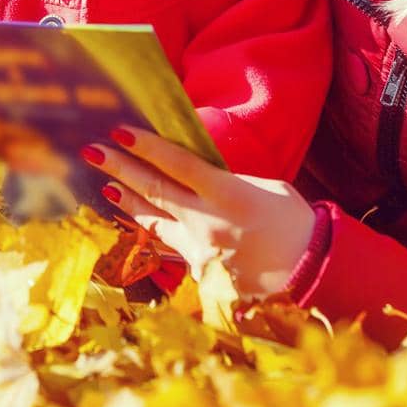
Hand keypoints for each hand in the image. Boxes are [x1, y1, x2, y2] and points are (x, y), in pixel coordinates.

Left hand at [84, 127, 318, 296]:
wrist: (312, 276)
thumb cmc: (295, 225)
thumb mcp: (267, 189)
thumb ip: (229, 182)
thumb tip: (201, 177)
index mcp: (229, 194)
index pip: (178, 165)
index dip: (147, 147)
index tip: (120, 131)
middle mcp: (208, 223)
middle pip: (155, 191)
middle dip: (121, 168)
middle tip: (93, 151)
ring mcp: (201, 252)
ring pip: (156, 222)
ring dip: (130, 201)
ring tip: (108, 184)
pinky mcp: (201, 275)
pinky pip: (175, 249)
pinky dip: (160, 234)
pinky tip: (145, 223)